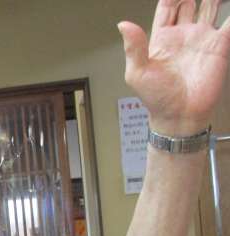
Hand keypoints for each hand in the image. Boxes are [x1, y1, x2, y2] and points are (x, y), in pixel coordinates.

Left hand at [119, 0, 229, 135]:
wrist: (180, 116)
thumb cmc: (156, 99)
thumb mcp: (137, 73)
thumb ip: (133, 47)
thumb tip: (123, 24)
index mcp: (162, 38)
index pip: (167, 7)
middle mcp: (182, 35)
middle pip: (189, 2)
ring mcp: (202, 39)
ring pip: (210, 6)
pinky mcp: (220, 46)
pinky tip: (228, 3)